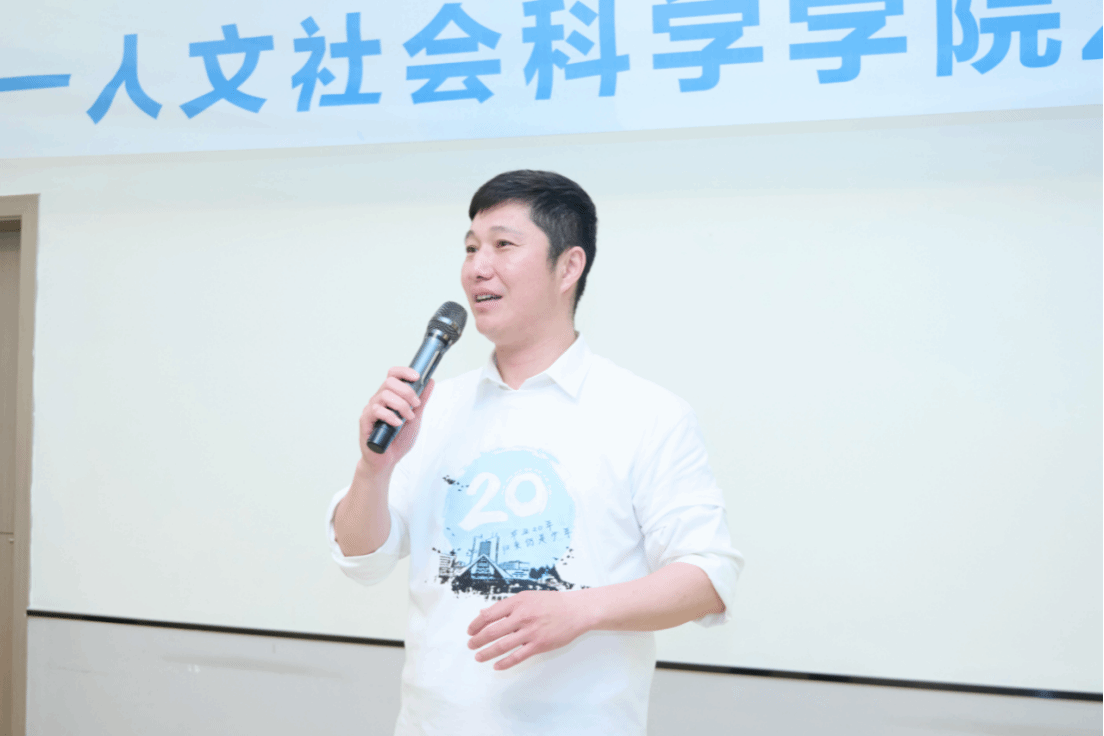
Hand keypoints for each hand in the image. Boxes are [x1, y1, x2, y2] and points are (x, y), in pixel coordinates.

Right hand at [358, 367, 433, 470]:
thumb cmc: (398, 440)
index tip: (417, 377)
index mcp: (390, 396)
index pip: (393, 375)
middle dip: (407, 391)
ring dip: (401, 405)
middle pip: (389, 382)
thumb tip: (430, 382)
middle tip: (416, 405)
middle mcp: (379, 400)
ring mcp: (371, 410)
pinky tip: (397, 424)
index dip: (404, 372)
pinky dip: (390, 416)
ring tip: (408, 418)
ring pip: (384, 395)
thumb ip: (421, 400)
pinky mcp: (365, 421)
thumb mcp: (416, 418)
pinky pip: (375, 410)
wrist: (388, 461)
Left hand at [466, 591, 593, 670]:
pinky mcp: (539, 645)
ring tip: (478, 657)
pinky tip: (496, 666)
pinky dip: (505, 663)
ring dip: (487, 653)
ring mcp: (531, 632)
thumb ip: (507, 605)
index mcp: (518, 602)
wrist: (576, 610)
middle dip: (478, 640)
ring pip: (502, 645)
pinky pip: (518, 656)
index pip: (489, 614)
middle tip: (471, 645)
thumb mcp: (528, 597)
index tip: (470, 630)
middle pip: (492, 631)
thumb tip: (485, 613)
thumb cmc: (552, 602)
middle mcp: (522, 616)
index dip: (476, 623)